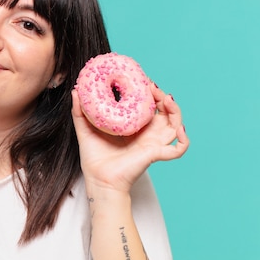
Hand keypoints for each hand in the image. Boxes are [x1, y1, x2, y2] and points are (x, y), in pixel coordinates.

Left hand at [71, 83, 188, 192]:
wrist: (98, 180)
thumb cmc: (94, 158)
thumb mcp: (86, 129)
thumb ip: (80, 111)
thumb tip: (75, 91)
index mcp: (135, 126)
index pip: (148, 105)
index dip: (149, 92)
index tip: (143, 80)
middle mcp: (147, 134)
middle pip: (165, 112)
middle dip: (163, 97)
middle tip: (152, 87)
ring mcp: (153, 144)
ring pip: (175, 125)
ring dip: (176, 111)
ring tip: (167, 99)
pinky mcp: (155, 154)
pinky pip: (177, 150)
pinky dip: (184, 141)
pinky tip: (180, 130)